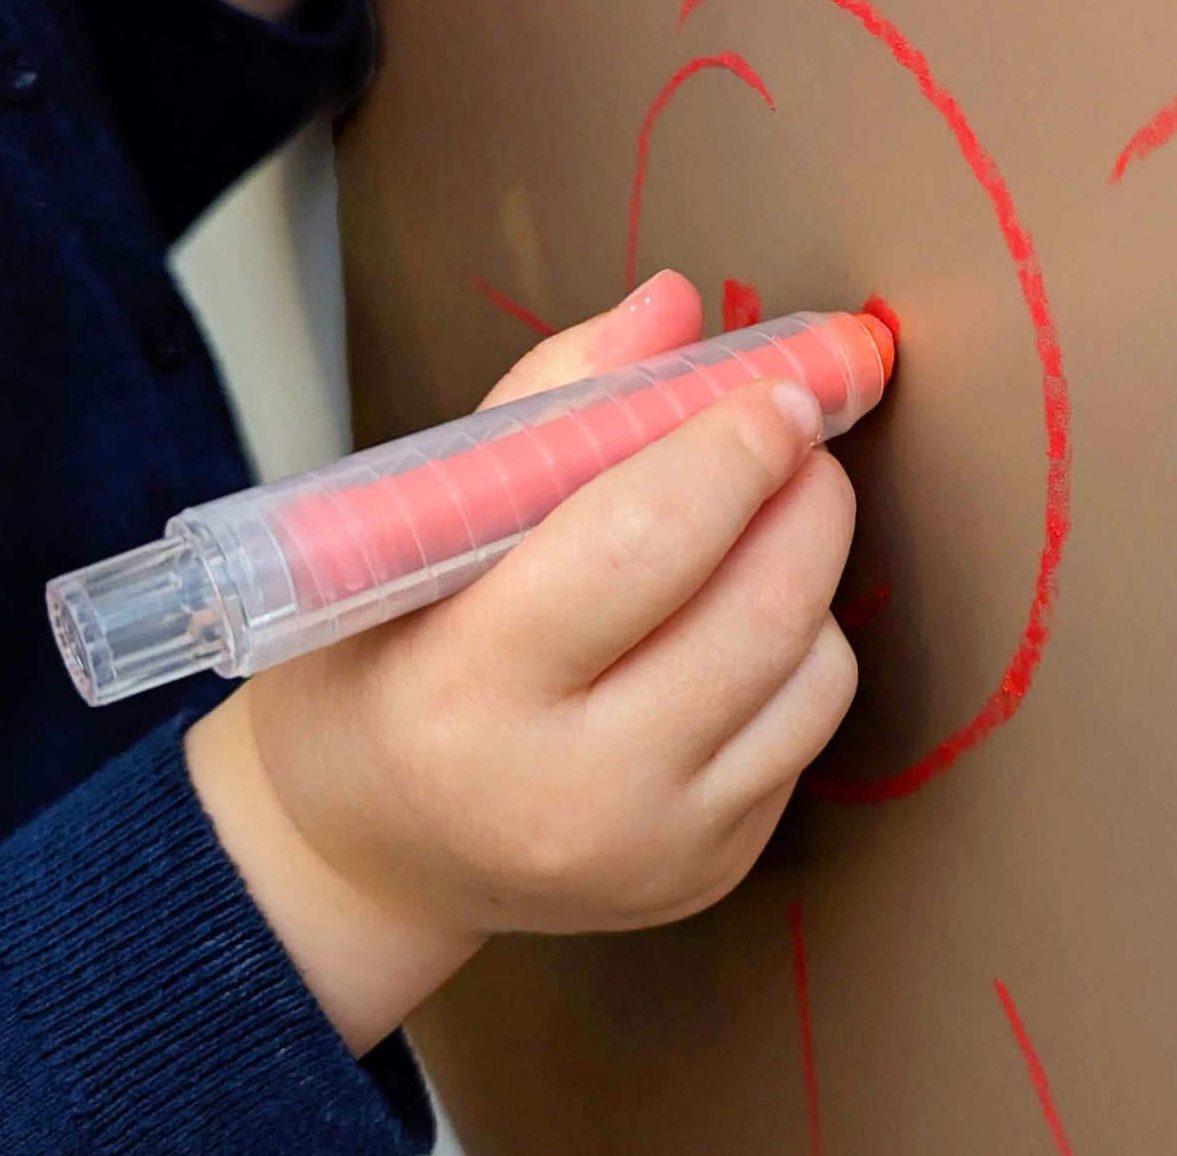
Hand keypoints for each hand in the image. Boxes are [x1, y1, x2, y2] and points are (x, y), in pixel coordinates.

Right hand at [186, 272, 860, 1052]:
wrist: (365, 859)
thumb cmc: (373, 669)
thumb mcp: (405, 528)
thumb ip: (545, 401)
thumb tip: (674, 303)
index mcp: (464, 692)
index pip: (643, 540)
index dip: (732, 446)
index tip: (773, 388)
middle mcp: (568, 792)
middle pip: (756, 608)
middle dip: (803, 492)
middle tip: (793, 432)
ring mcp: (652, 850)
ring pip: (811, 666)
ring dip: (806, 567)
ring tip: (749, 526)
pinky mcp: (711, 873)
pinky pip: (811, 725)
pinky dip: (796, 648)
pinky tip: (729, 622)